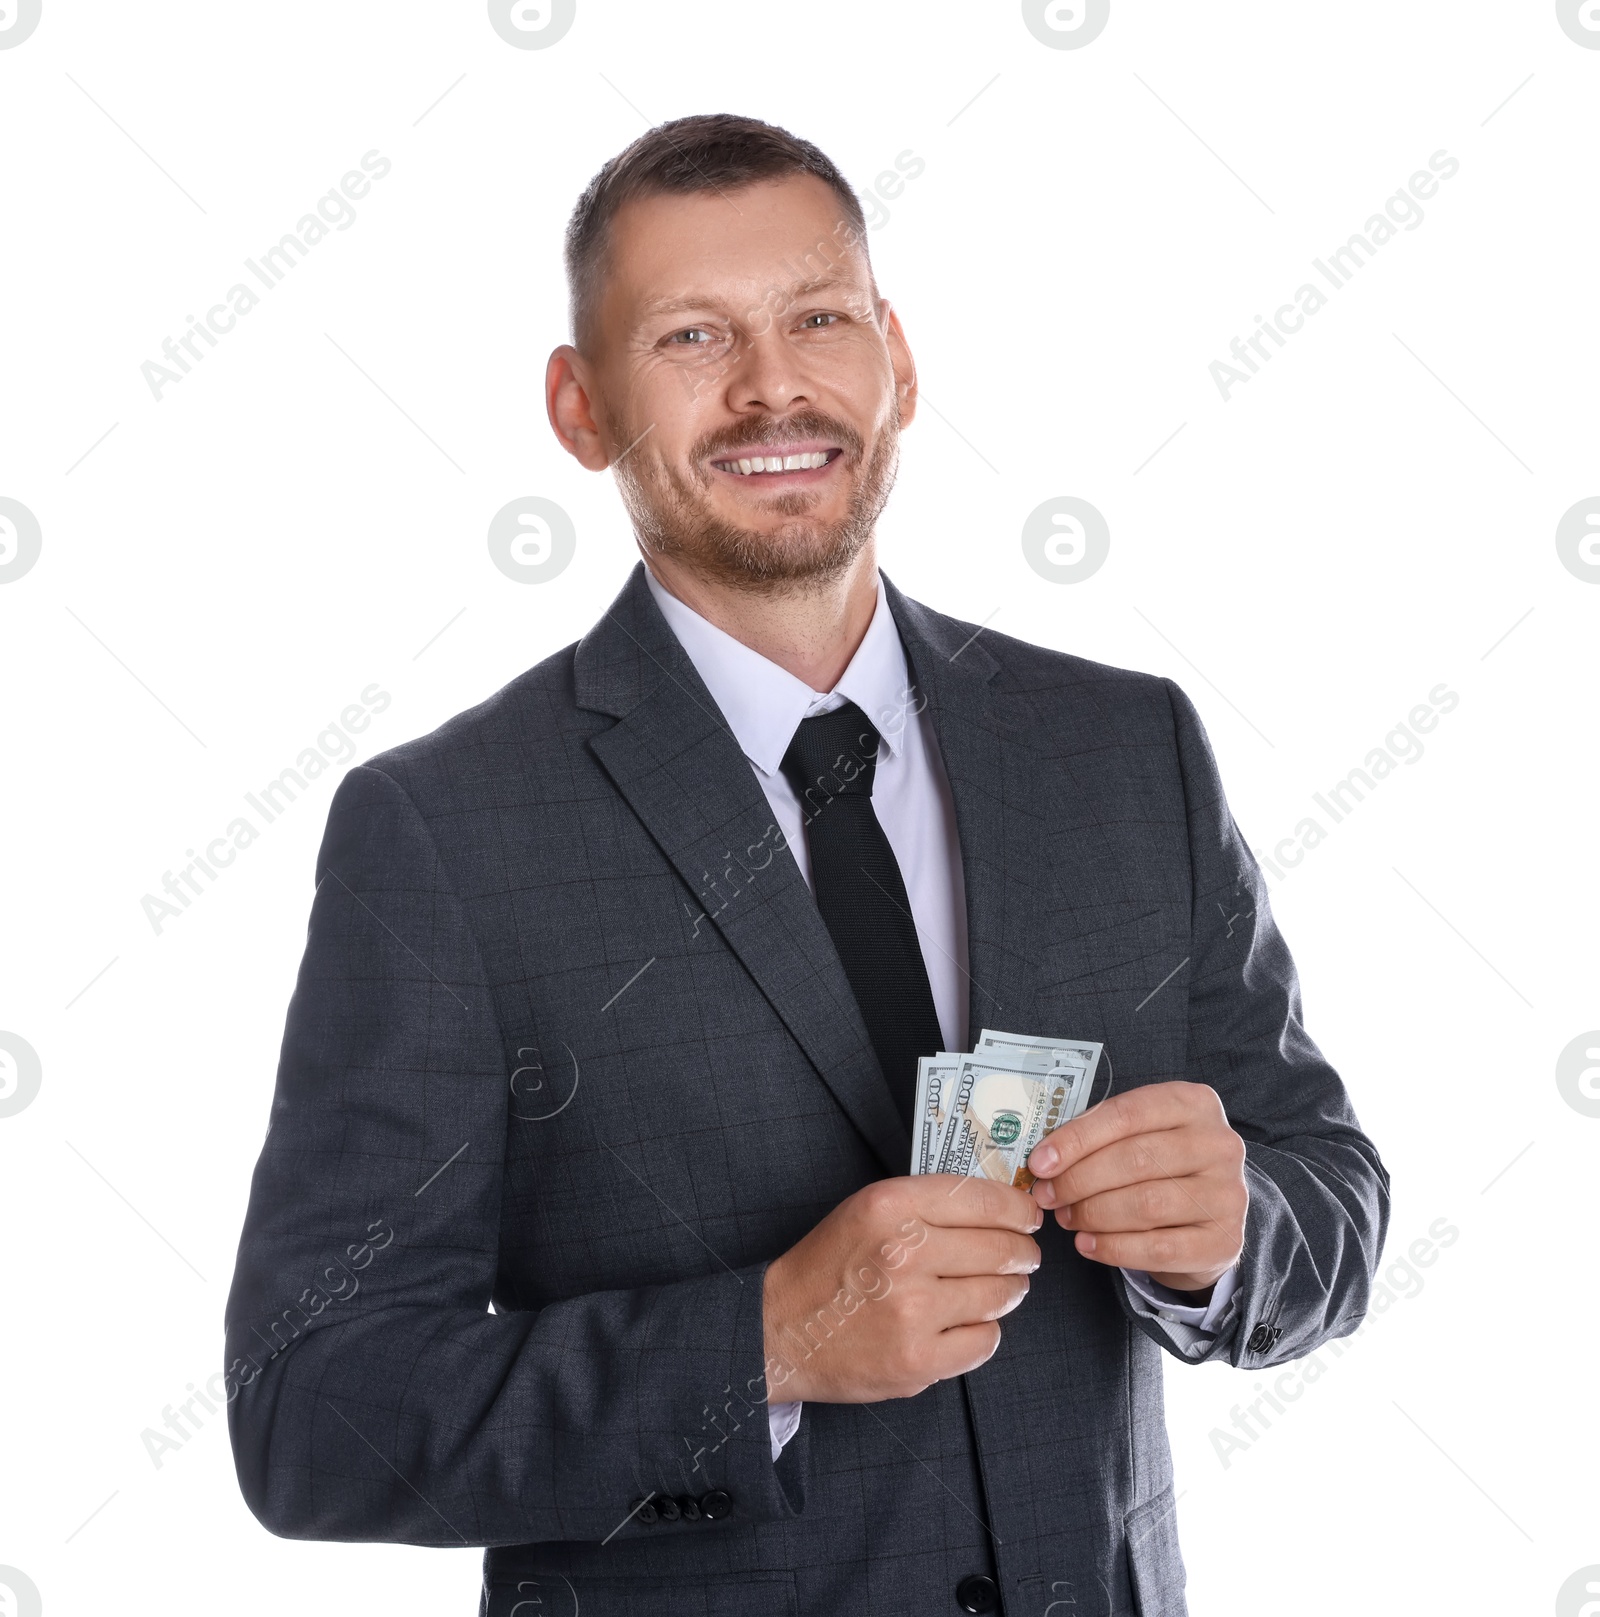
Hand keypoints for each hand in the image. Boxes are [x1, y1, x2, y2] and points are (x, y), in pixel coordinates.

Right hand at [762, 1176, 1041, 1403]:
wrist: (782, 1328)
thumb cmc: (831, 1263)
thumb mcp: (869, 1208)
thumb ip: (929, 1203)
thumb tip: (1002, 1205)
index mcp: (892, 1206)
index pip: (983, 1199)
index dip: (1018, 1208)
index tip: (1028, 1216)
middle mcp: (905, 1254)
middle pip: (1001, 1248)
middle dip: (1021, 1252)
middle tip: (1022, 1256)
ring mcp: (913, 1312)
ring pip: (1000, 1295)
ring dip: (1008, 1291)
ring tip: (998, 1288)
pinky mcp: (918, 1362)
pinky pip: (985, 1341)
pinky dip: (984, 1332)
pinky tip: (966, 1323)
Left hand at [1026, 1081, 1246, 1293]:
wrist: (1209, 1217)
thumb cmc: (1161, 1166)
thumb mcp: (1138, 1134)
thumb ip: (1099, 1135)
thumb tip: (1045, 1159)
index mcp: (1194, 1103)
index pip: (1126, 1114)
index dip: (1076, 1139)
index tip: (1039, 1162)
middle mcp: (1219, 1144)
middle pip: (1134, 1159)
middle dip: (1079, 1180)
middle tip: (1047, 1196)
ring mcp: (1228, 1194)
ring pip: (1145, 1204)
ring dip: (1093, 1214)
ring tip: (1066, 1219)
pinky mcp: (1224, 1241)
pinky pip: (1158, 1248)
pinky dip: (1114, 1248)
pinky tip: (1087, 1245)